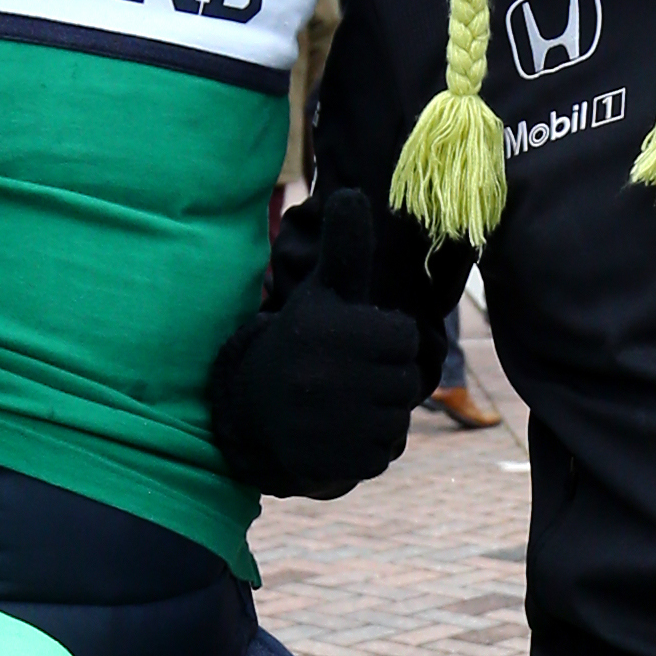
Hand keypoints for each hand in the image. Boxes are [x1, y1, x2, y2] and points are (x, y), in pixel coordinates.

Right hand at [205, 191, 426, 498]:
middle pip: (405, 384)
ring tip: (342, 403)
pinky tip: (338, 432)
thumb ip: (345, 248)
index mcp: (332, 330)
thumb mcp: (322, 292)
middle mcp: (328, 377)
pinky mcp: (329, 463)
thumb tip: (353, 193)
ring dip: (379, 415)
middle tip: (348, 376)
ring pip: (396, 422)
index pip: (405, 339)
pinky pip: (380, 456)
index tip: (355, 342)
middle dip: (385, 380)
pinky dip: (367, 448)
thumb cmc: (301, 341)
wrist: (250, 408)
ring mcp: (329, 424)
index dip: (386, 340)